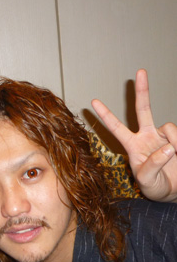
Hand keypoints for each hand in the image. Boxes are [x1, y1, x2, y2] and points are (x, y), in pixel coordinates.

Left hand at [91, 69, 176, 202]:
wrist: (175, 191)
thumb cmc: (155, 186)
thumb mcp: (147, 180)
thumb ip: (153, 164)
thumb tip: (167, 147)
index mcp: (133, 146)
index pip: (116, 128)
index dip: (106, 115)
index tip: (93, 101)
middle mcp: (147, 137)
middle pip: (143, 109)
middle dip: (142, 90)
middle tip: (140, 71)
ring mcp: (163, 136)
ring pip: (168, 126)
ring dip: (173, 142)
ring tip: (174, 158)